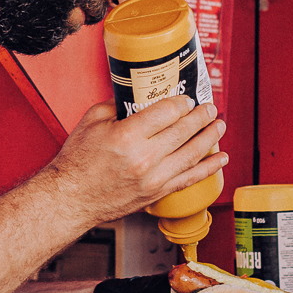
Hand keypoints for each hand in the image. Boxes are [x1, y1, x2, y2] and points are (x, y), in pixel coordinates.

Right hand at [51, 97, 224, 227]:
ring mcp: (153, 178)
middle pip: (183, 130)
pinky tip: (220, 159)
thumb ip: (118, 104)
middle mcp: (144, 158)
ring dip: (210, 137)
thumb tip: (138, 94)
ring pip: (192, 153)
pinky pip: (189, 179)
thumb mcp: (92, 121)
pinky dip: (208, 168)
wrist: (71, 199)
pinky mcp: (157, 193)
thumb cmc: (77, 162)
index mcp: (127, 136)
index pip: (167, 112)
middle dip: (201, 115)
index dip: (181, 102)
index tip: (185, 99)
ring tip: (219, 125)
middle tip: (209, 106)